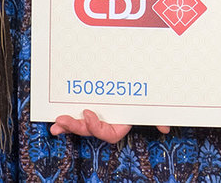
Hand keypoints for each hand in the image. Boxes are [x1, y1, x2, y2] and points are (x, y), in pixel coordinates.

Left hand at [49, 108, 168, 143]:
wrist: (140, 85)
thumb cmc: (144, 99)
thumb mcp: (152, 107)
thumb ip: (158, 117)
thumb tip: (166, 128)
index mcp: (121, 125)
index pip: (108, 134)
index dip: (96, 126)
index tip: (88, 112)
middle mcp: (107, 123)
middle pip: (90, 131)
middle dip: (76, 127)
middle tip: (63, 119)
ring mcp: (96, 117)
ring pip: (80, 126)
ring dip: (67, 126)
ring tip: (56, 123)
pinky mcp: (88, 110)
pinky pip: (76, 118)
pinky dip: (65, 122)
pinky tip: (54, 122)